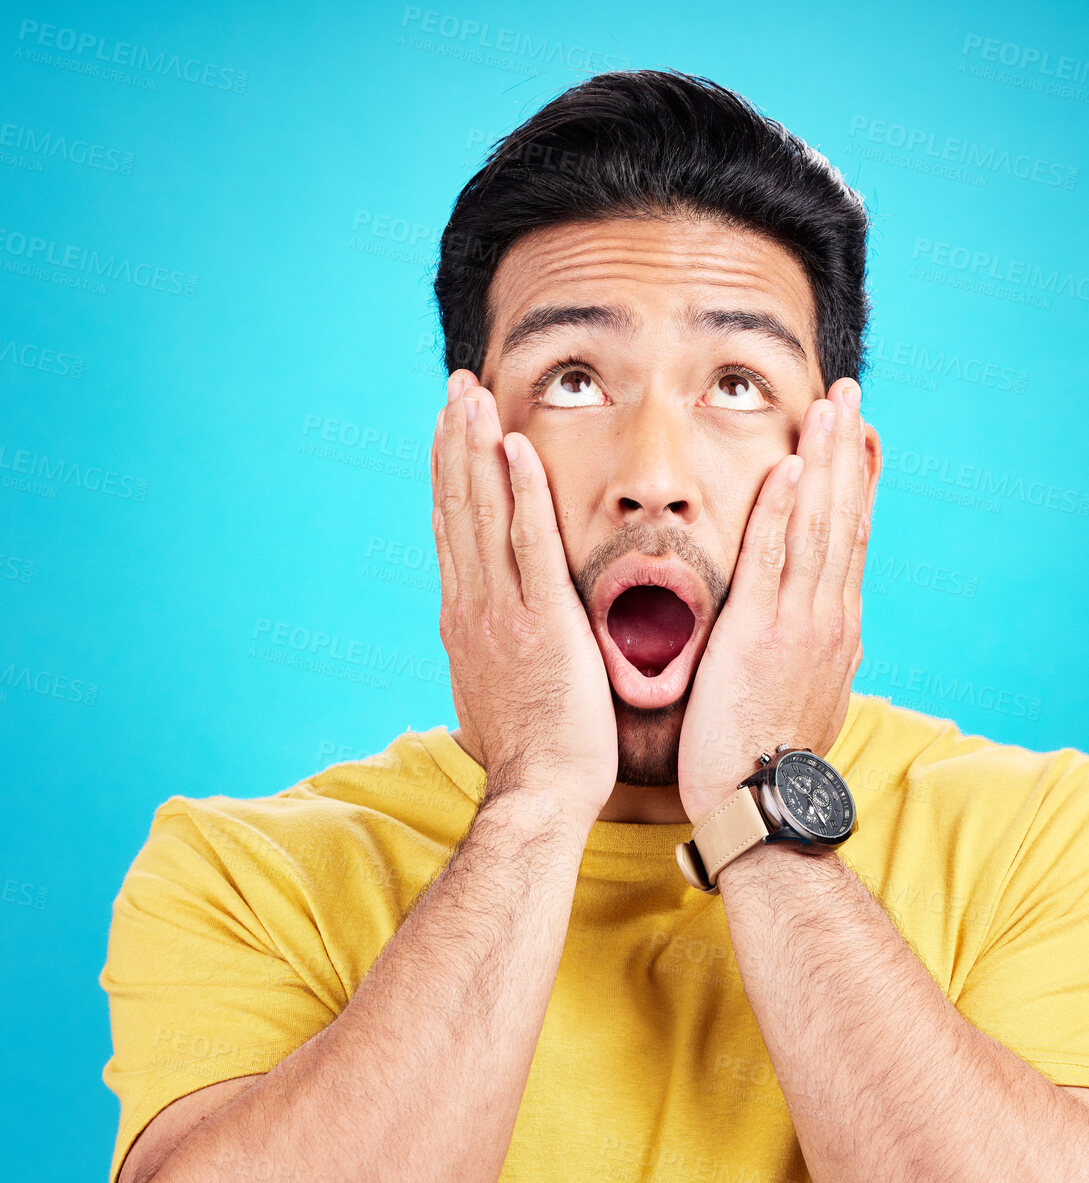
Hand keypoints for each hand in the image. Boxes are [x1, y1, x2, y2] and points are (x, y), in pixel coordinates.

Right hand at [430, 369, 617, 819]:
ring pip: (483, 513)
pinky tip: (516, 448)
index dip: (450, 473)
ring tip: (474, 395)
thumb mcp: (498, 691)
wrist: (538, 793)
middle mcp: (472, 607)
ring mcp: (502, 612)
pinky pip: (529, 543)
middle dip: (456, 441)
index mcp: (464, 620)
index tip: (451, 428)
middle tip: (457, 386)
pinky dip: (521, 492)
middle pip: (458, 506)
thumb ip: (492, 650)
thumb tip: (490, 637)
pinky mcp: (542, 623)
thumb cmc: (532, 753)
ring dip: (478, 448)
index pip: (453, 530)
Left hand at [678, 379, 876, 822]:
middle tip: (848, 393)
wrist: (763, 806)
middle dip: (847, 451)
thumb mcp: (802, 702)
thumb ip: (809, 661)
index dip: (855, 484)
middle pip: (844, 517)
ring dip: (823, 461)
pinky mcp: (762, 634)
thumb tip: (822, 644)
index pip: (850, 541)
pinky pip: (774, 559)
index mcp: (836, 631)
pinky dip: (785, 510)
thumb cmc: (767, 763)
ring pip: (819, 526)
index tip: (859, 439)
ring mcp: (801, 624)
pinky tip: (790, 465)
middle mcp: (829, 619)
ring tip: (827, 406)